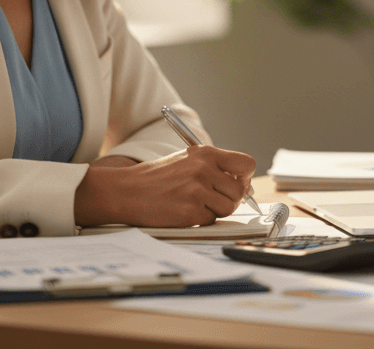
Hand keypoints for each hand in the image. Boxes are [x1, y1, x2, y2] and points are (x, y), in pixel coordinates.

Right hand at [74, 145, 255, 227]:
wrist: (127, 191)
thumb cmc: (156, 178)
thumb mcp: (187, 160)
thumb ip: (214, 167)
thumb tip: (243, 183)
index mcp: (205, 153)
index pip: (246, 163)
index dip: (245, 177)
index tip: (237, 183)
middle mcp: (204, 169)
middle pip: (239, 191)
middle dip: (230, 199)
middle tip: (211, 199)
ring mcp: (198, 190)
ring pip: (228, 208)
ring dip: (215, 210)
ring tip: (194, 204)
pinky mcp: (191, 211)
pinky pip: (210, 220)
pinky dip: (200, 219)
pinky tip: (182, 211)